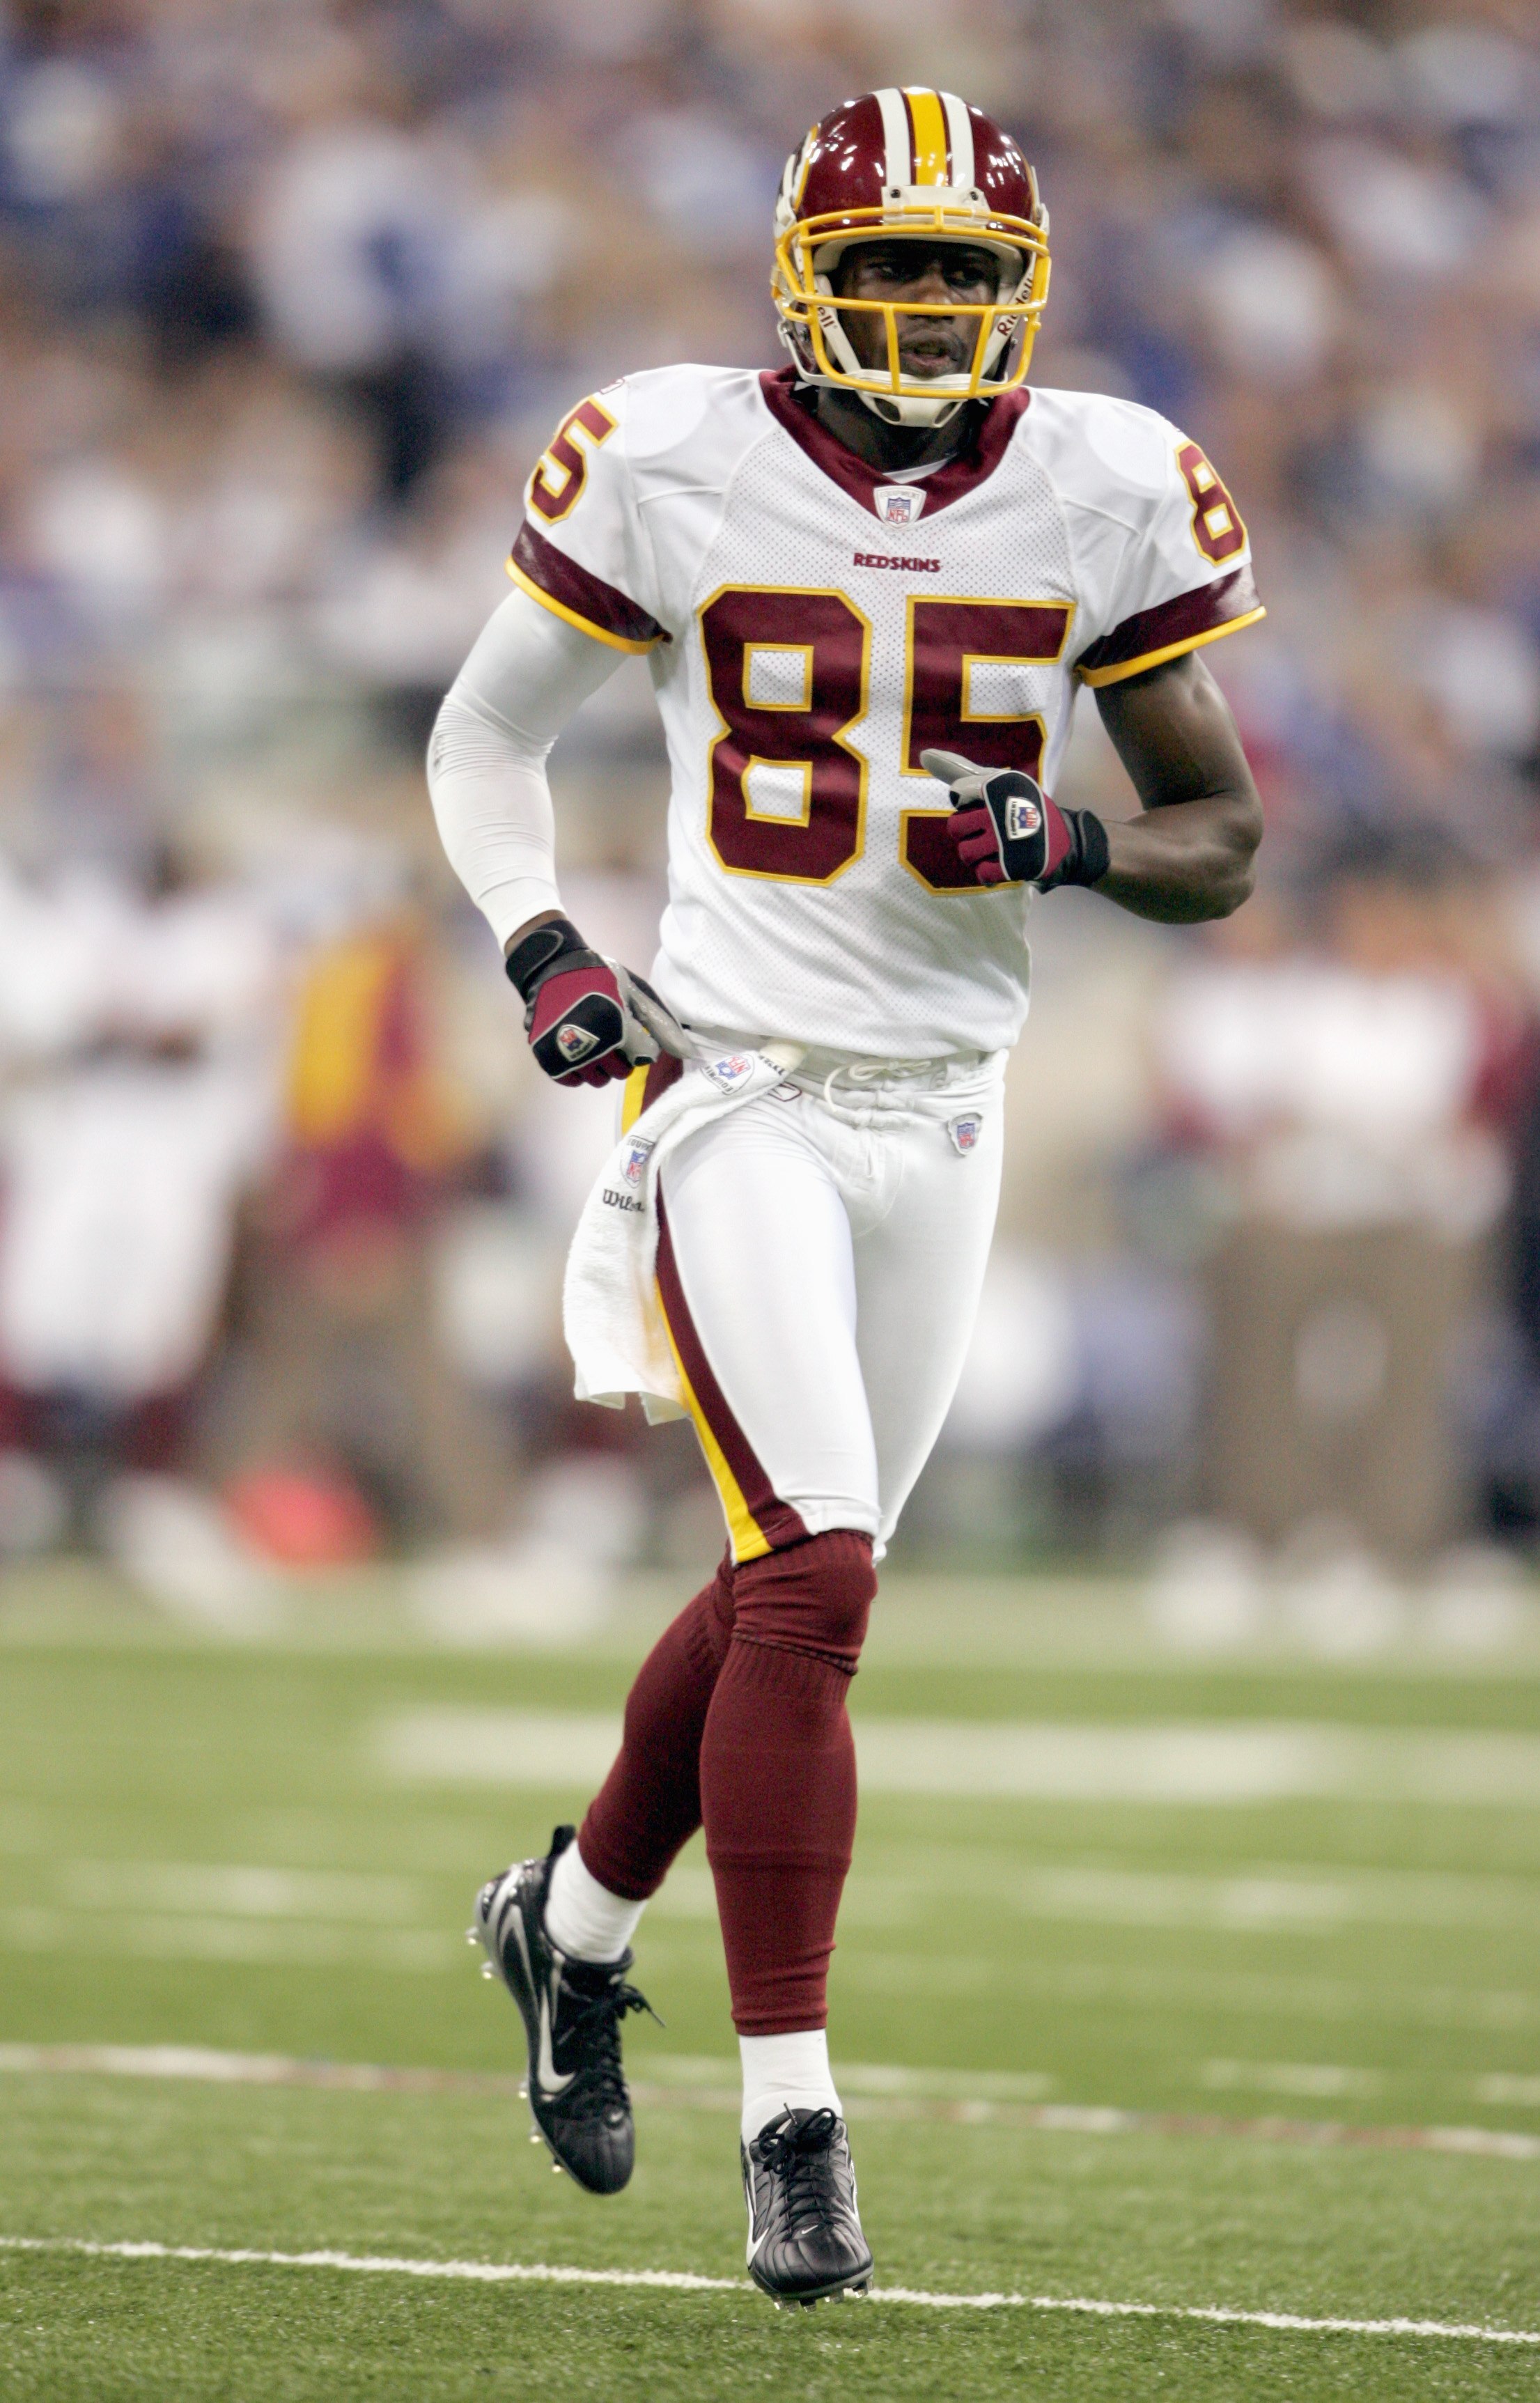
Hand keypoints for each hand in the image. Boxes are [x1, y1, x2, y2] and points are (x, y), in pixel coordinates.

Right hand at [505, 917, 688, 1087]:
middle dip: (625, 1061)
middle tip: (618, 1044)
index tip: (636, 1034)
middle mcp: (590, 1042)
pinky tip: (582, 1058)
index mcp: (614, 1023)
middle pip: (620, 1072)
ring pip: (596, 1080)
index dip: (644, 1046)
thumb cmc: (599, 977)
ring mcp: (566, 1051)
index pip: (643, 1056)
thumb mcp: (634, 991)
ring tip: (600, 1050)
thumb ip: (660, 1021)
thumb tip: (685, 1051)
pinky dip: (577, 1074)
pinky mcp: (546, 1055)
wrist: (552, 968)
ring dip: (603, 1070)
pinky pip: (568, 1079)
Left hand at [921, 749, 1108, 892]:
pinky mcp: (1013, 864)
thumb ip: (963, 771)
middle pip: (954, 826)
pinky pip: (982, 873)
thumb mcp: (1001, 783)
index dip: (969, 803)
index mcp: (999, 785)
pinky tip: (997, 866)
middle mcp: (1002, 808)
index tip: (987, 804)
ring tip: (989, 850)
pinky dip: (987, 873)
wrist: (1066, 841)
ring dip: (974, 854)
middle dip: (963, 832)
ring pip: (965, 852)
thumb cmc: (1024, 809)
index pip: (960, 792)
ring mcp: (1007, 838)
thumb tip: (925, 756)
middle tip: (981, 831)